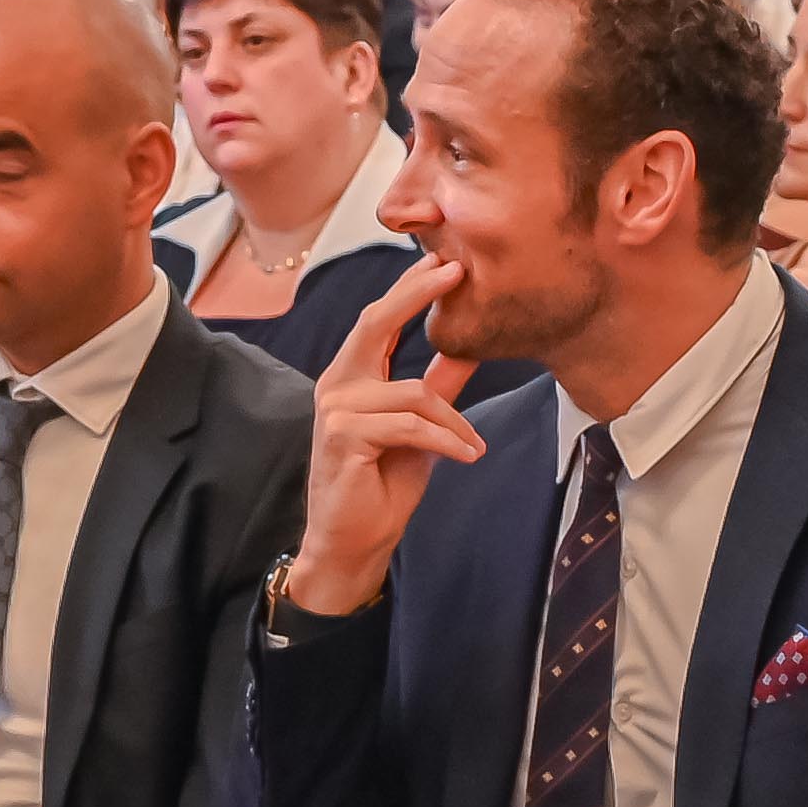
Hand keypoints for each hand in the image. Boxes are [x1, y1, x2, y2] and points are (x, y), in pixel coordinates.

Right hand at [282, 259, 487, 615]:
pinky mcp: (343, 435)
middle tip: (457, 270)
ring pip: (412, 393)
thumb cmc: (381, 488)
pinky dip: (445, 440)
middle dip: (416, 294)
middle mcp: (336, 384)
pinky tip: (466, 456)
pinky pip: (409, 425)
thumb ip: (436, 389)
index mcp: (351, 377)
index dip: (410, 289)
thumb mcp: (419, 430)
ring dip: (452, 423)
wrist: (353, 544)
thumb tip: (467, 348)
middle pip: (375, 323)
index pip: (379, 321)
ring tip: (472, 448)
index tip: (447, 262)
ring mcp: (335, 409)